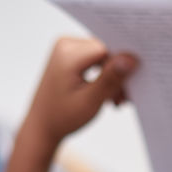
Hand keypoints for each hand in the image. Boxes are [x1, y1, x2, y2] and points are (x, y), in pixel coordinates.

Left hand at [20, 37, 137, 153]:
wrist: (41, 126)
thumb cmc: (61, 117)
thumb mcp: (89, 101)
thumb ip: (110, 79)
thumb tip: (131, 59)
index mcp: (68, 53)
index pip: (107, 49)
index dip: (122, 66)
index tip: (129, 89)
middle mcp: (66, 45)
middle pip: (106, 52)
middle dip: (118, 75)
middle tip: (123, 99)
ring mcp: (67, 49)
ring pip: (103, 58)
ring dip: (113, 78)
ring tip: (115, 100)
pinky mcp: (71, 56)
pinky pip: (96, 61)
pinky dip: (104, 77)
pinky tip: (107, 94)